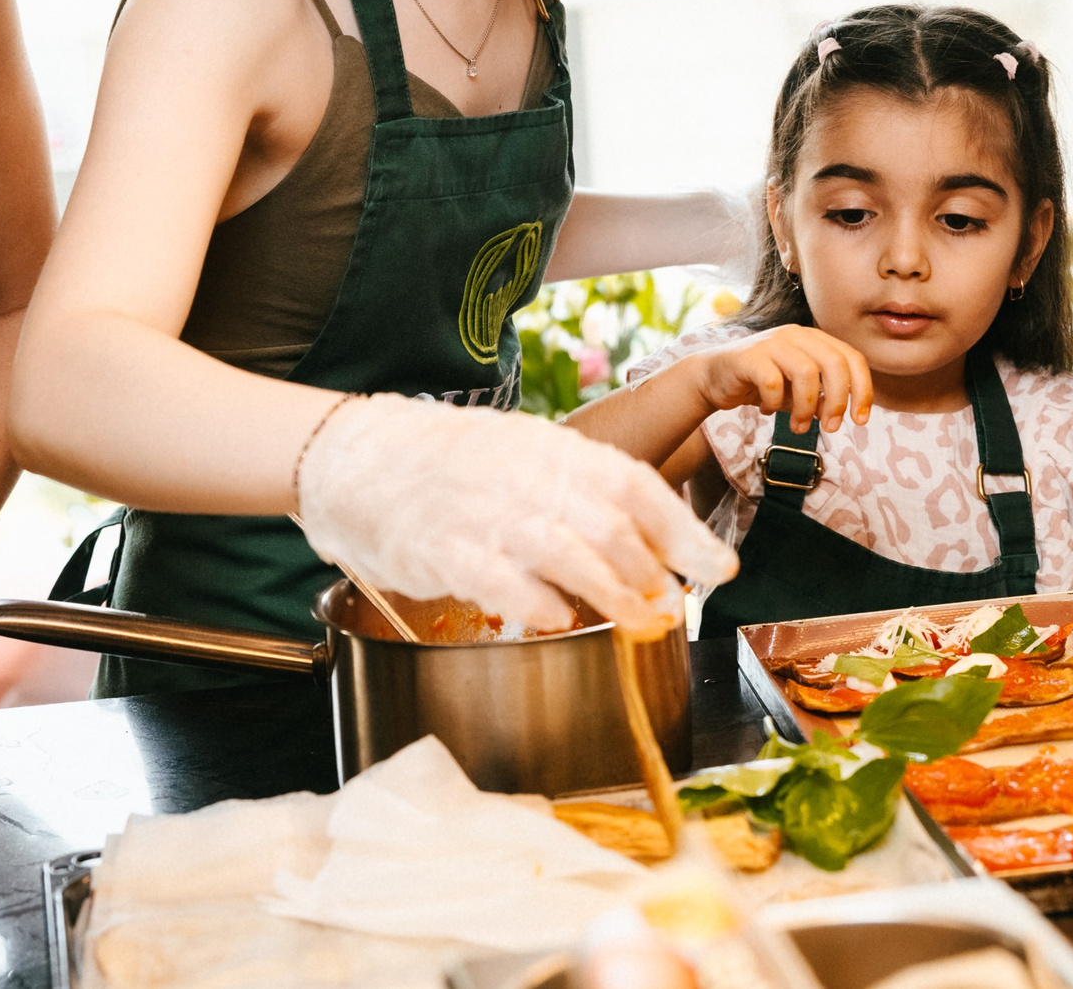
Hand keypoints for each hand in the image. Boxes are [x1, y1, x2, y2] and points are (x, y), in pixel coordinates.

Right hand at [298, 393, 740, 637]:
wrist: (354, 451)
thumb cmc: (447, 461)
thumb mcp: (521, 454)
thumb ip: (578, 492)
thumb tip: (648, 543)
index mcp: (551, 449)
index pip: (635, 485)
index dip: (684, 531)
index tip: (718, 568)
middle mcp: (525, 477)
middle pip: (610, 524)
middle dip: (652, 572)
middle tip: (671, 609)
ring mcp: (484, 513)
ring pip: (566, 552)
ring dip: (611, 593)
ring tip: (637, 622)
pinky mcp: (442, 550)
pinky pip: (501, 579)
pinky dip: (536, 601)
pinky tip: (558, 618)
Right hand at [690, 325, 872, 433]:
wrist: (713, 378)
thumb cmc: (761, 384)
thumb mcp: (797, 392)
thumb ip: (820, 398)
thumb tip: (837, 413)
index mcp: (814, 339)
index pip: (852, 358)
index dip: (862, 390)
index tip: (860, 420)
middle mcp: (796, 335)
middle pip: (835, 363)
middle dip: (838, 400)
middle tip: (830, 427)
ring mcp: (772, 342)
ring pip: (806, 372)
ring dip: (806, 408)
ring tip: (797, 427)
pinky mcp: (749, 356)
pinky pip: (773, 382)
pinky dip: (775, 404)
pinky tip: (768, 411)